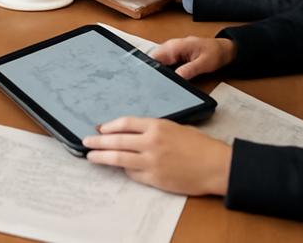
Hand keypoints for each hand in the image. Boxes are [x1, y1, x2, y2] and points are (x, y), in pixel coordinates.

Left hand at [84, 117, 231, 195]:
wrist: (216, 166)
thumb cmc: (200, 145)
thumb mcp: (175, 128)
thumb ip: (153, 130)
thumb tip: (131, 133)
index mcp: (157, 126)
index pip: (125, 123)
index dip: (109, 126)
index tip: (100, 128)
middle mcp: (151, 143)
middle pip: (116, 140)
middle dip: (98, 141)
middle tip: (86, 141)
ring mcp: (151, 162)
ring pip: (119, 158)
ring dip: (102, 157)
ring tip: (91, 156)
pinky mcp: (155, 178)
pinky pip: (133, 173)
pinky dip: (125, 169)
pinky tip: (119, 167)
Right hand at [150, 36, 236, 79]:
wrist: (223, 48)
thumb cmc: (215, 52)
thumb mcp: (204, 63)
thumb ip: (189, 70)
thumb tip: (177, 77)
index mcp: (175, 46)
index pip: (156, 57)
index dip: (152, 69)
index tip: (153, 80)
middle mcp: (171, 46)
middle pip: (154, 59)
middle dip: (154, 71)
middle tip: (158, 85)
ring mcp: (171, 49)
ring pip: (158, 61)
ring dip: (158, 70)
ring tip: (163, 81)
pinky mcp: (174, 53)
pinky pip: (164, 61)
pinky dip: (164, 69)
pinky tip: (168, 77)